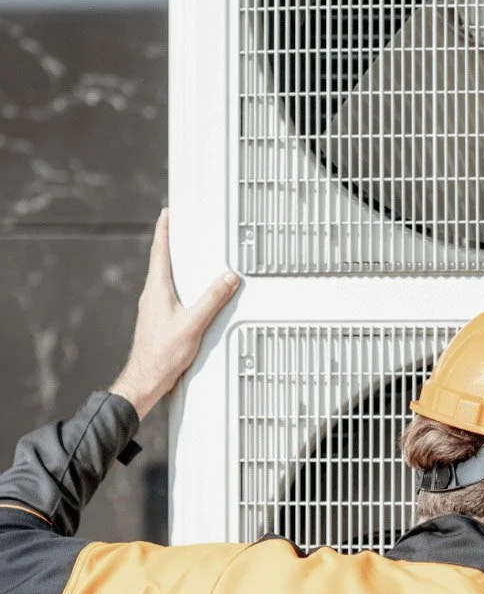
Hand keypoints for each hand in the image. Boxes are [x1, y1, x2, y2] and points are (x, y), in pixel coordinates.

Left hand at [111, 208, 239, 419]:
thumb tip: (228, 278)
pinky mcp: (158, 321)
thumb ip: (212, 300)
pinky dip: (180, 287)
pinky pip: (170, 296)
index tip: (167, 213)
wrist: (145, 380)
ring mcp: (154, 309)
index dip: (164, 230)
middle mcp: (152, 296)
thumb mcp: (193, 324)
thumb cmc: (162, 354)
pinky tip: (190, 295)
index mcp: (157, 290)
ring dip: (176, 266)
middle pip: (161, 262)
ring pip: (165, 279)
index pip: (160, 251)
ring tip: (188, 257)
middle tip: (180, 229)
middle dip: (171, 244)